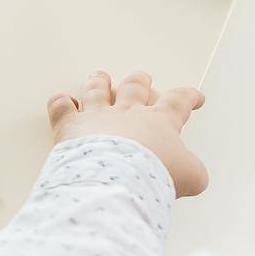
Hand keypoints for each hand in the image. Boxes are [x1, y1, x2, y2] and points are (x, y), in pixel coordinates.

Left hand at [46, 70, 209, 196]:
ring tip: (100, 76)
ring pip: (97, 91)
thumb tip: (192, 174)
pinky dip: (60, 103)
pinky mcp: (70, 126)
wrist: (116, 179)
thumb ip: (192, 170)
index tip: (194, 96)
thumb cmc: (152, 175)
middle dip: (139, 82)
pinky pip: (61, 107)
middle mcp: (127, 113)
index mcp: (158, 122)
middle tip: (142, 77)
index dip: (188, 97)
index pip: (178, 103)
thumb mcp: (189, 176)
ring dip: (99, 83)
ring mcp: (96, 116)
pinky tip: (62, 100)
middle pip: (134, 88)